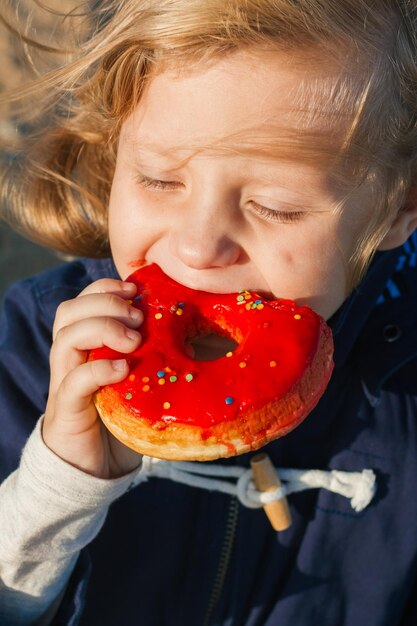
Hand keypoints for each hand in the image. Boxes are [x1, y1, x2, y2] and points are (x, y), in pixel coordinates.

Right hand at [43, 278, 142, 478]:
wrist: (94, 466)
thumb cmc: (122, 417)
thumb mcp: (142, 379)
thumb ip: (158, 356)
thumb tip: (207, 338)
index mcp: (86, 345)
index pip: (83, 302)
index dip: (104, 288)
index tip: (135, 289)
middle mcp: (71, 358)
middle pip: (68, 312)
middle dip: (104, 303)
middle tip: (138, 316)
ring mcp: (65, 382)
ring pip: (65, 338)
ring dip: (102, 328)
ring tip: (134, 340)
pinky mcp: (68, 409)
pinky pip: (74, 381)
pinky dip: (99, 369)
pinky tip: (123, 368)